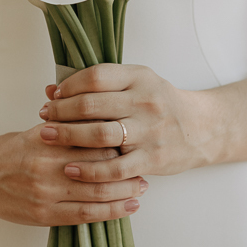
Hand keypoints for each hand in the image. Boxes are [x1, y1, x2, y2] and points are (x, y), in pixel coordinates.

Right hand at [0, 124, 147, 225]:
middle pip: (100, 166)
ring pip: (97, 193)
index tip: (136, 139)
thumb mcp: (41, 130)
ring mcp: (46, 193)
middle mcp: (47, 166)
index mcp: (48, 140)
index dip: (119, 140)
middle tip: (146, 163)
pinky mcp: (44, 215)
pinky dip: (111, 212)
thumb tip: (107, 119)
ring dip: (125, 191)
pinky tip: (128, 207)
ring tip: (142, 187)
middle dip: (128, 167)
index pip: (94, 139)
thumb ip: (71, 126)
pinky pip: (85, 215)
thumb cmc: (13, 149)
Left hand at [37, 64, 209, 182]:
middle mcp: (145, 101)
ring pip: (99, 134)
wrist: (202, 128)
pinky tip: (71, 168)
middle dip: (61, 112)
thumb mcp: (137, 83)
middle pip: (92, 105)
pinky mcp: (151, 159)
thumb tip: (52, 90)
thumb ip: (100, 85)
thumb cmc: (162, 104)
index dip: (69, 86)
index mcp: (140, 77)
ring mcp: (149, 131)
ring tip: (49, 137)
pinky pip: (114, 168)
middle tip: (44, 117)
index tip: (54, 95)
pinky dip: (89, 170)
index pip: (96, 77)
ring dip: (68, 136)